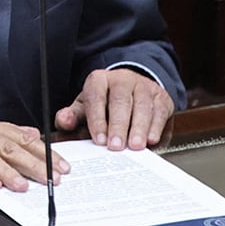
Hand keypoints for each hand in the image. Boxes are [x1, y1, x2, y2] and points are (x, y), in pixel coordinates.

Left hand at [56, 67, 172, 152]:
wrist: (131, 89)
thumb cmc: (105, 102)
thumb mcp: (86, 106)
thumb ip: (73, 115)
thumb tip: (64, 121)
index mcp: (99, 80)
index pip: (96, 97)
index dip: (97, 119)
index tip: (99, 139)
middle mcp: (122, 79)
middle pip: (121, 100)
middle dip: (118, 125)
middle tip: (116, 146)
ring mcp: (143, 86)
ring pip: (142, 105)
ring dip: (139, 127)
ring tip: (135, 146)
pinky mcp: (160, 97)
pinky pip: (159, 111)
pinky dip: (156, 126)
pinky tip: (151, 139)